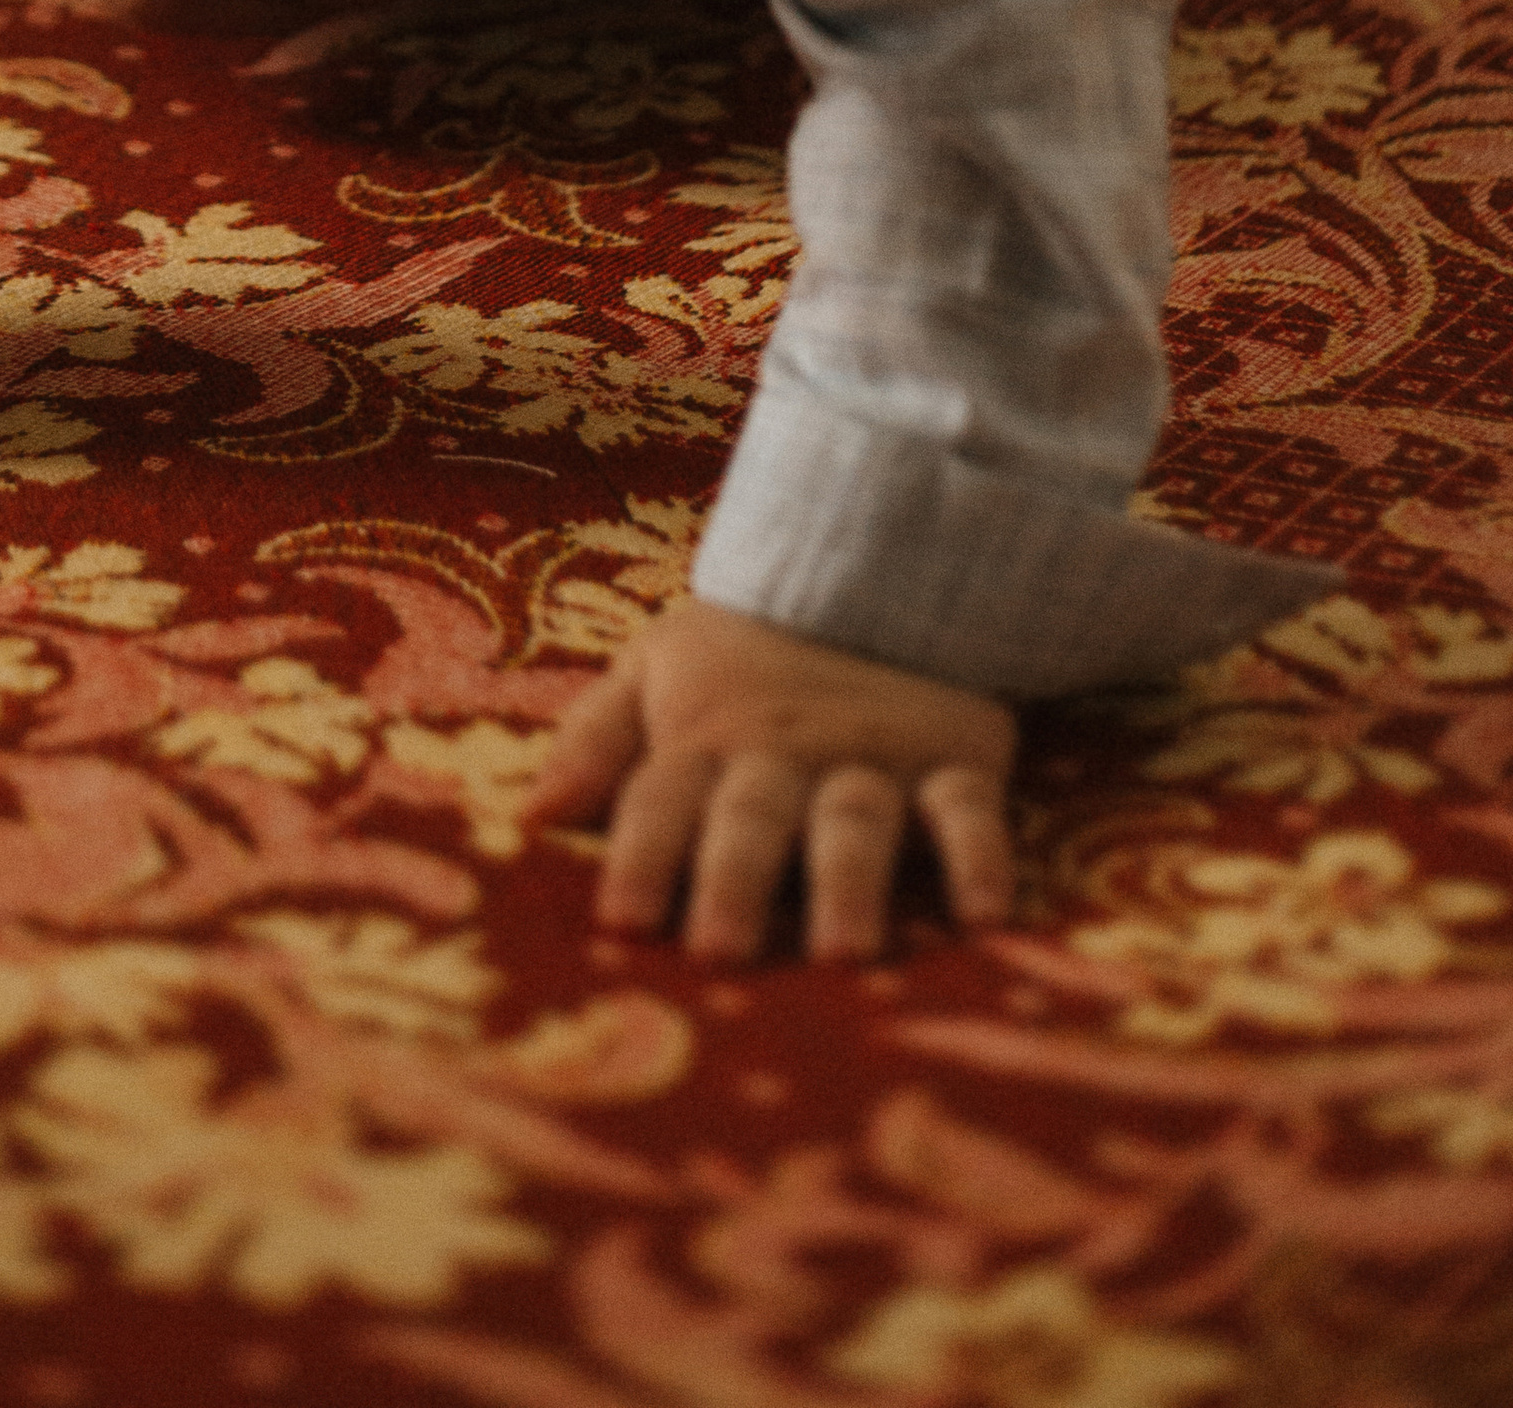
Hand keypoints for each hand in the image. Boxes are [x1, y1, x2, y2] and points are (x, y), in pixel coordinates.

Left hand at [527, 599, 1016, 960]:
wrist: (876, 562)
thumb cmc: (746, 649)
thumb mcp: (657, 666)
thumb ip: (596, 741)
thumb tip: (530, 818)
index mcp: (707, 736)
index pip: (661, 795)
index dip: (641, 853)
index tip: (620, 922)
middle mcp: (786, 755)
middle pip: (753, 816)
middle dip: (734, 877)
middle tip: (720, 951)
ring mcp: (873, 758)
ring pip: (857, 819)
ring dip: (848, 881)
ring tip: (840, 951)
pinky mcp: (954, 761)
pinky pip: (970, 812)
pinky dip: (980, 861)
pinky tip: (981, 918)